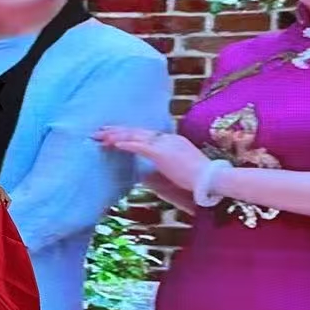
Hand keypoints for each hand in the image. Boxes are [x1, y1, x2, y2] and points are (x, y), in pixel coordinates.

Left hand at [0, 179, 10, 207]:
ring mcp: (1, 192)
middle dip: (6, 205)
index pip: (8, 200)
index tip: (1, 210)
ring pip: (5, 199)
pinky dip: (0, 201)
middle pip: (8, 200)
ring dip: (3, 203)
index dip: (5, 206)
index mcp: (2, 192)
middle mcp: (3, 192)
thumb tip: (0, 204)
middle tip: (1, 209)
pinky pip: (1, 198)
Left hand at [95, 127, 209, 191]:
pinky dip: (126, 144)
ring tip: (101, 136)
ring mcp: (164, 144)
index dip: (128, 134)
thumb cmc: (198, 178)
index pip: (145, 134)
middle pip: (137, 132)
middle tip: (100, 131)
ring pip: (135, 136)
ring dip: (116, 136)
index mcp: (171, 140)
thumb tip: (152, 171)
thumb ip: (166, 165)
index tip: (115, 134)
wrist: (210, 178)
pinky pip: (140, 146)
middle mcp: (167, 139)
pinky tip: (114, 144)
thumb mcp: (179, 167)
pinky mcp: (161, 153)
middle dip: (117, 131)